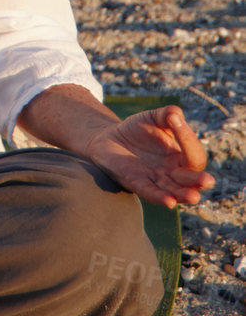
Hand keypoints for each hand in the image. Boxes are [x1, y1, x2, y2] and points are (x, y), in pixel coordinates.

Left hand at [85, 105, 215, 208]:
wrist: (109, 137)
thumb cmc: (137, 130)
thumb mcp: (154, 118)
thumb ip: (168, 114)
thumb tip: (175, 114)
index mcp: (180, 157)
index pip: (193, 154)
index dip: (187, 139)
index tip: (174, 120)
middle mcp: (172, 173)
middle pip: (190, 180)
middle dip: (198, 180)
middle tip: (207, 180)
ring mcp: (155, 180)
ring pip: (174, 192)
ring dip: (183, 195)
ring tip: (193, 196)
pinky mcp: (135, 183)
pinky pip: (150, 193)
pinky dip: (159, 197)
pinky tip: (169, 201)